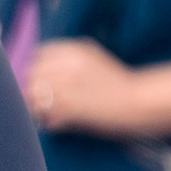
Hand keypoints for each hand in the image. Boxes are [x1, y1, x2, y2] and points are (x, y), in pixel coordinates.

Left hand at [23, 38, 148, 137]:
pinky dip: (48, 120)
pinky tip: (59, 121)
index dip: (38, 68)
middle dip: (34, 87)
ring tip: (50, 112)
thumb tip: (36, 65)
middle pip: (33, 74)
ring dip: (37, 106)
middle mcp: (69, 65)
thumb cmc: (116, 82)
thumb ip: (66, 57)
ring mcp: (68, 86)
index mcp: (76, 50)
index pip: (38, 54)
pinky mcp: (69, 107)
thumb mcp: (93, 58)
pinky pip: (44, 114)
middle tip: (42, 100)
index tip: (43, 79)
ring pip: (33, 96)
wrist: (137, 101)